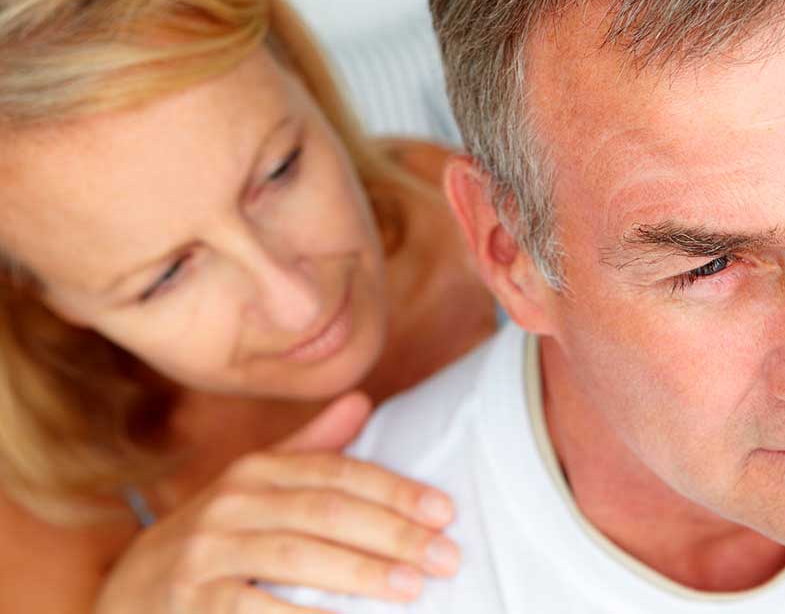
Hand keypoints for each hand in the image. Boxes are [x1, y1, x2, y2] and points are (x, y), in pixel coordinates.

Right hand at [95, 392, 459, 612]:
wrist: (129, 593)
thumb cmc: (215, 537)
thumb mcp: (255, 486)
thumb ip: (311, 449)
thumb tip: (362, 400)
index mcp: (256, 471)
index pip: (337, 473)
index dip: (394, 491)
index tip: (444, 511)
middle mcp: (232, 503)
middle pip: (326, 512)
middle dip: (393, 534)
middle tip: (446, 558)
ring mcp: (208, 552)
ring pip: (297, 557)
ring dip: (361, 573)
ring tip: (412, 589)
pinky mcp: (192, 602)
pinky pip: (257, 609)